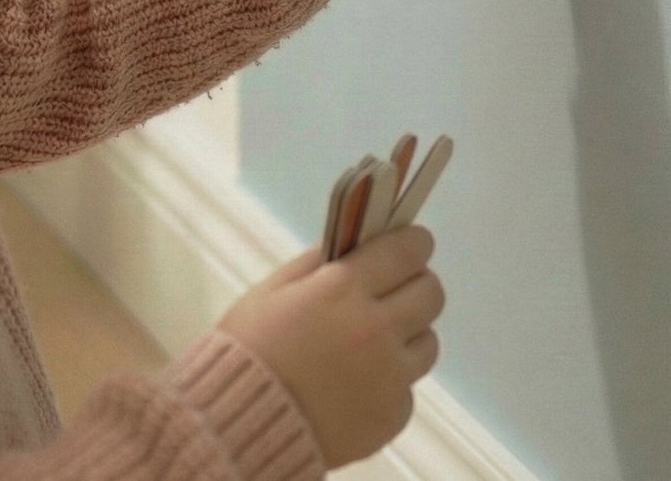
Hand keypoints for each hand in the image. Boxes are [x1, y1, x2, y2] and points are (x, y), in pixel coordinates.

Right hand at [217, 226, 444, 468]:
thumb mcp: (272, 290)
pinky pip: (408, 389)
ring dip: (408, 335)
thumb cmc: (249, 350)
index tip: (408, 245)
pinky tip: (358, 386)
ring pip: (428, 341)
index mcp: (345, 288)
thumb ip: (317, 261)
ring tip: (374, 344)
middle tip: (392, 292)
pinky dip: (390, 384)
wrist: (239, 427)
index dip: (412, 243)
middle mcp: (377, 328)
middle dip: (415, 284)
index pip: (408, 250)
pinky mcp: (391, 417)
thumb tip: (353, 243)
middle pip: (431, 292)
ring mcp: (389, 376)